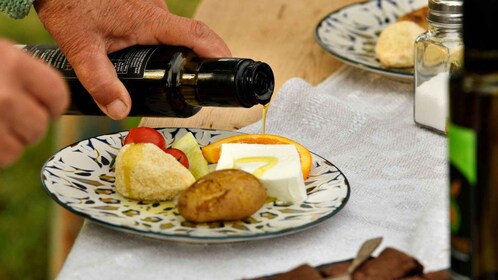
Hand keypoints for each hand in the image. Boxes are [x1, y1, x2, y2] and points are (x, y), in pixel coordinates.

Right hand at [0, 40, 68, 167]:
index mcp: (12, 64)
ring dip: (14, 140)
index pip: (57, 93)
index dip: (54, 105)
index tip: (46, 107)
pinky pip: (5, 156)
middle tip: (15, 116)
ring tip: (0, 125)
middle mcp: (4, 93)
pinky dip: (0, 150)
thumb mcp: (0, 57)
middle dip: (32, 125)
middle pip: (40, 124)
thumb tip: (56, 98)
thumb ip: (24, 73)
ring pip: (23, 144)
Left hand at [34, 0, 231, 119]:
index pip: (196, 34)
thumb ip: (100, 82)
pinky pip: (160, 22)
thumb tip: (119, 111)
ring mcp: (150, 3)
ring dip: (174, 48)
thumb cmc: (69, 5)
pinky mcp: (141, 2)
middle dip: (197, 56)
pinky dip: (161, 38)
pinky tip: (140, 47)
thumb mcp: (82, 49)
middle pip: (190, 35)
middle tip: (195, 79)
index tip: (229, 67)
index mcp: (150, 20)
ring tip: (161, 68)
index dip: (217, 51)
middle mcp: (156, 8)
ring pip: (172, 29)